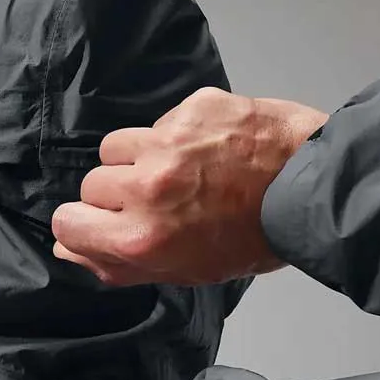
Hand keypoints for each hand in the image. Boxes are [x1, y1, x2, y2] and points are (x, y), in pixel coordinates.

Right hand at [50, 87, 328, 285]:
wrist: (312, 190)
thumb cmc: (249, 239)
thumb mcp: (184, 270)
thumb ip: (119, 264)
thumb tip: (68, 248)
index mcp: (141, 236)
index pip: (67, 222)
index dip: (81, 224)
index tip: (100, 223)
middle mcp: (146, 187)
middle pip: (91, 184)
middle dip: (116, 193)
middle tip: (156, 200)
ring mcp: (168, 142)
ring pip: (117, 147)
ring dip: (136, 159)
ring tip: (175, 169)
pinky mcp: (192, 108)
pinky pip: (158, 122)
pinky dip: (173, 136)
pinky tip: (205, 149)